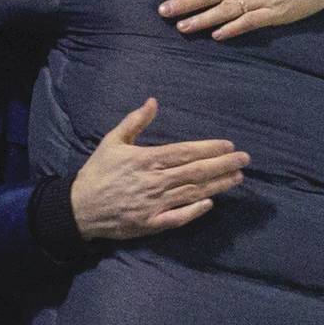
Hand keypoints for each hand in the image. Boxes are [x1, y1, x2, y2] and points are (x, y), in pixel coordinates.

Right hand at [71, 98, 249, 238]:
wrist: (79, 208)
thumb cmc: (98, 172)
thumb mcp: (113, 141)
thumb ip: (135, 121)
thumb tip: (153, 101)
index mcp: (147, 160)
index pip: (186, 152)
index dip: (210, 148)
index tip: (229, 145)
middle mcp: (155, 181)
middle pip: (196, 172)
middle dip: (223, 164)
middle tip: (244, 160)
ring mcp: (154, 204)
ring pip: (193, 193)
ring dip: (218, 185)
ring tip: (237, 178)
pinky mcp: (151, 223)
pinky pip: (178, 218)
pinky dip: (195, 210)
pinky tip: (211, 203)